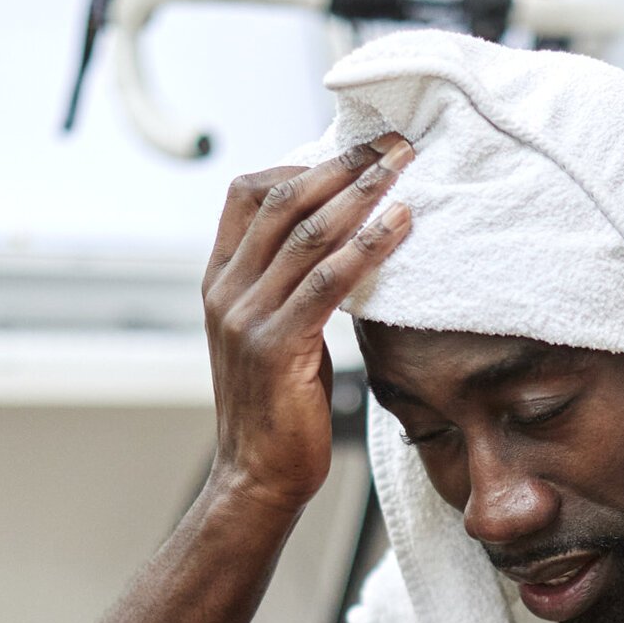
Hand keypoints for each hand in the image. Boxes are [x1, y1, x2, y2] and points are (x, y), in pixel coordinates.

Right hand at [201, 137, 413, 512]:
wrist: (257, 478)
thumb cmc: (278, 410)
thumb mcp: (275, 334)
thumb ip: (291, 289)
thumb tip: (342, 247)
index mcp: (219, 281)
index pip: (247, 194)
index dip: (300, 163)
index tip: (352, 152)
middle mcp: (226, 291)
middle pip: (280, 199)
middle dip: (341, 165)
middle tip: (392, 144)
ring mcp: (246, 317)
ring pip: (305, 232)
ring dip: (361, 193)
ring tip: (404, 169)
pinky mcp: (277, 346)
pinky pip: (328, 281)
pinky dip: (368, 246)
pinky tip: (401, 225)